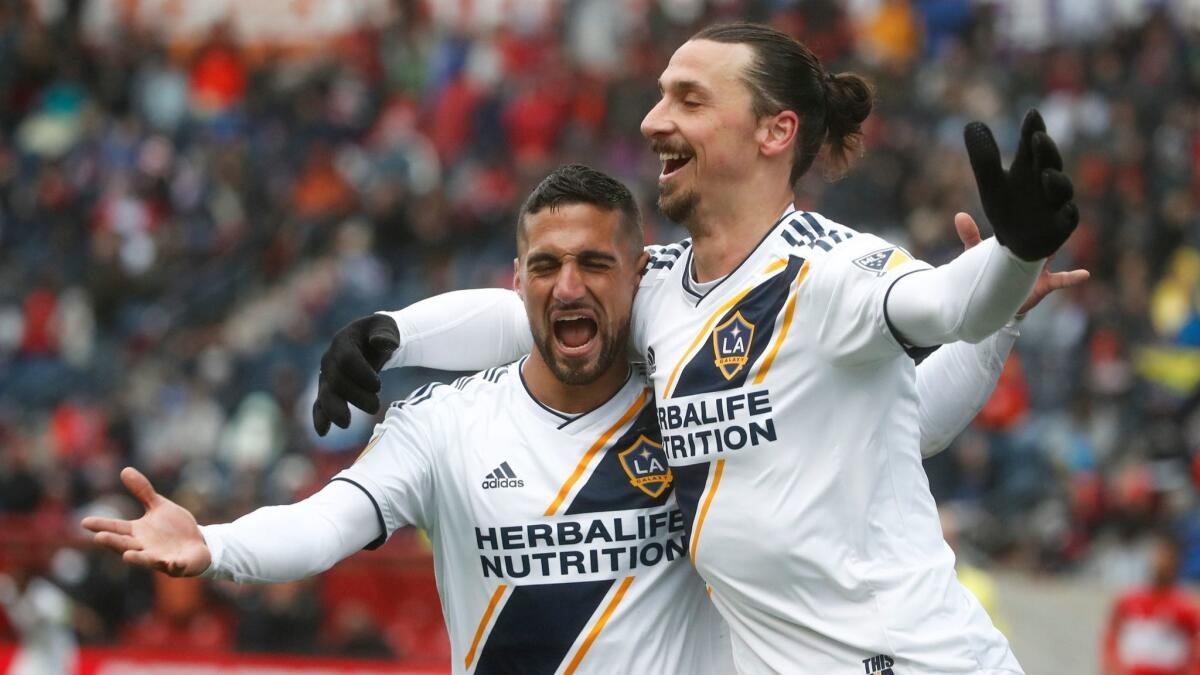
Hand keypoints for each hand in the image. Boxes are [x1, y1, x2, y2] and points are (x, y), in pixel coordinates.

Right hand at [81, 467, 210, 576]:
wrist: (197, 546)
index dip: (102, 525)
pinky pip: (175, 566)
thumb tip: (125, 470)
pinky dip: (173, 565)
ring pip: (146, 560)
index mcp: (138, 532)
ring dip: (137, 559)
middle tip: (99, 538)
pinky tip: (172, 562)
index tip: (84, 521)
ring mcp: (160, 557)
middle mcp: (145, 547)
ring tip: (127, 556)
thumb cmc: (173, 528)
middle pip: (125, 545)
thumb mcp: (158, 506)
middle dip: (113, 542)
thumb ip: (143, 491)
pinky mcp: (178, 564)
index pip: (116, 528)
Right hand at [312, 314, 400, 434]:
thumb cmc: (382, 334)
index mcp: (343, 341)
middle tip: (375, 407)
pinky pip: (320, 404)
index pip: (347, 359)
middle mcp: (330, 359)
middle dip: (354, 396)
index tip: (378, 386)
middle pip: (336, 380)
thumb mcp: (386, 327)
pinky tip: (323, 432)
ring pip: (325, 394)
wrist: (372, 342)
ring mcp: (327, 375)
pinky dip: (320, 417)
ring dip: (335, 410)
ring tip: (347, 424)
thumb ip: (386, 333)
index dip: (361, 374)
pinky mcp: (329, 389)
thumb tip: (383, 342)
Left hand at [954, 212, 1087, 315]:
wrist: (995, 300)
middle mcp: (1032, 251)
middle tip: (1056, 208)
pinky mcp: (1045, 283)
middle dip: (1047, 224)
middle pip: (1042, 235)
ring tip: (1064, 235)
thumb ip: (970, 236)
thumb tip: (959, 215)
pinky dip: (1073, 277)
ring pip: (1052, 253)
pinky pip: (1062, 280)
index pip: (1027, 222)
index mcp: (1018, 241)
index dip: (1032, 211)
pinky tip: (1084, 274)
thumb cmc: (988, 273)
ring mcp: (1040, 267)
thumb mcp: (976, 255)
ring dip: (1055, 247)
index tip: (1039, 195)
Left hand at [964, 109, 1078, 260]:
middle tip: (1037, 138)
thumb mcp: (991, 184)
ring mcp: (1057, 202)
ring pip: (1062, 190)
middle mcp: (1047, 181)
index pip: (1033, 143)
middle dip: (1046, 150)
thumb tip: (971, 125)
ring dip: (1056, 182)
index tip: (1031, 113)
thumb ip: (984, 158)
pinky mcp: (1062, 225)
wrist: (1016, 243)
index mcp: (1030, 167)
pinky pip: (1069, 218)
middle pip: (1050, 162)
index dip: (1033, 129)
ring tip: (1045, 174)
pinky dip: (1067, 214)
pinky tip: (1065, 209)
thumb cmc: (1006, 208)